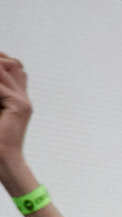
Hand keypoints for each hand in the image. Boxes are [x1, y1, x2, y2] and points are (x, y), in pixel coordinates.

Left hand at [0, 55, 33, 190]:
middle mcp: (24, 99)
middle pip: (14, 65)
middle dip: (0, 60)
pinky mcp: (19, 106)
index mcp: (20, 100)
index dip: (4, 58)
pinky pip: (0, 86)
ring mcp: (23, 102)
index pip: (16, 67)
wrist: (3, 158)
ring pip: (7, 69)